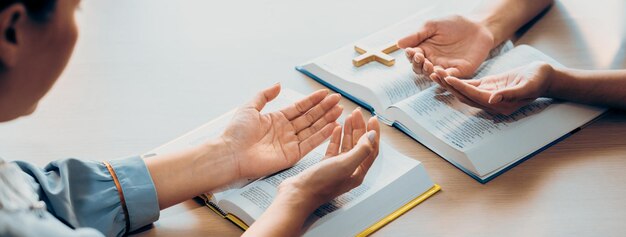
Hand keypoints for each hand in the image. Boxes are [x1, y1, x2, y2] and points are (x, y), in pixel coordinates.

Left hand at [221, 84, 342, 178]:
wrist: (231, 154)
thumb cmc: (235, 133)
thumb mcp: (250, 107)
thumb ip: (265, 95)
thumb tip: (278, 84)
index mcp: (276, 119)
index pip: (300, 108)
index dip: (313, 100)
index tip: (325, 93)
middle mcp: (285, 131)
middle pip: (310, 117)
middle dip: (324, 108)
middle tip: (337, 99)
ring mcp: (290, 143)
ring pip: (313, 129)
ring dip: (327, 119)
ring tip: (339, 110)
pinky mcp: (292, 155)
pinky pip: (311, 144)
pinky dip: (322, 135)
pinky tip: (332, 126)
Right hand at [243, 109, 379, 236]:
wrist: (298, 193)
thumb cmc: (320, 183)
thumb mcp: (345, 165)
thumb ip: (361, 150)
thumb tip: (372, 136)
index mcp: (358, 172)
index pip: (371, 149)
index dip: (373, 133)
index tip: (372, 118)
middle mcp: (349, 170)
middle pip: (359, 145)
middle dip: (360, 128)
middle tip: (357, 113)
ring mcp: (337, 168)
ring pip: (347, 145)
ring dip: (349, 130)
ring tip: (349, 117)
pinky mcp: (325, 166)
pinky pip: (334, 149)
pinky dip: (336, 137)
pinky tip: (336, 128)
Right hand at [397, 15, 494, 80]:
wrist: (478, 26)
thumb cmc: (454, 24)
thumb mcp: (432, 26)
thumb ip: (417, 35)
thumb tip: (398, 44)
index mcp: (425, 50)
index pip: (413, 58)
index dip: (411, 57)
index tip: (412, 52)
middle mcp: (432, 61)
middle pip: (420, 70)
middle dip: (418, 66)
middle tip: (422, 59)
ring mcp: (445, 67)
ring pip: (432, 75)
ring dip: (429, 73)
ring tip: (429, 66)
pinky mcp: (459, 71)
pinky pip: (449, 78)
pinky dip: (444, 77)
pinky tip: (442, 72)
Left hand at [443, 62, 553, 114]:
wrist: (544, 76)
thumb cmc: (538, 80)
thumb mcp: (527, 86)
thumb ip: (510, 94)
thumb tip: (492, 100)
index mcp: (499, 105)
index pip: (475, 96)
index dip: (461, 88)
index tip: (448, 79)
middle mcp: (490, 103)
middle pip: (465, 96)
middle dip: (449, 86)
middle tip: (434, 74)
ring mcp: (488, 95)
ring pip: (464, 91)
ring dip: (450, 83)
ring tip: (435, 73)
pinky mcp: (487, 87)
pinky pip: (469, 85)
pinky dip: (458, 80)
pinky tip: (445, 74)